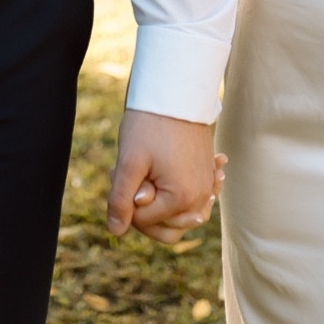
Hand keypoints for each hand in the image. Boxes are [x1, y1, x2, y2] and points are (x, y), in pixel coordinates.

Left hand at [105, 110, 223, 245]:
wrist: (176, 92)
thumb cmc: (150, 125)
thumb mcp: (129, 162)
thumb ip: (120, 200)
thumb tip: (115, 231)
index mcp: (182, 199)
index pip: (143, 222)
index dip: (125, 200)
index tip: (119, 170)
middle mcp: (201, 198)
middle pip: (165, 228)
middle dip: (143, 208)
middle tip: (132, 175)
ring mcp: (207, 187)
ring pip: (178, 217)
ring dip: (158, 201)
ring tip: (146, 173)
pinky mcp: (208, 175)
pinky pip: (193, 200)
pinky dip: (177, 193)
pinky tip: (167, 176)